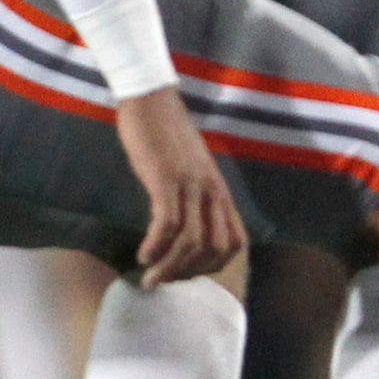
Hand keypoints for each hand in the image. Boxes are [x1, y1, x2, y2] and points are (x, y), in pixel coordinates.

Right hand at [116, 85, 246, 285]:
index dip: (214, 266)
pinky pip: (167, 224)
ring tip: (149, 278)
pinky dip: (155, 247)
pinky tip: (142, 255)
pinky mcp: (166, 178)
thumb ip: (194, 196)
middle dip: (190, 273)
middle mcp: (211, 190)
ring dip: (169, 268)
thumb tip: (184, 227)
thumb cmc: (166, 135)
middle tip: (164, 280)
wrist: (151, 99)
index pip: (235, 242)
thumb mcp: (191, 169)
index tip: (186, 273)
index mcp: (219, 190)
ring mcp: (190, 184)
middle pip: (215, 249)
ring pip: (192, 242)